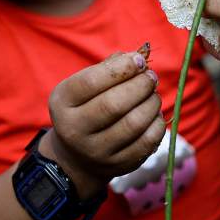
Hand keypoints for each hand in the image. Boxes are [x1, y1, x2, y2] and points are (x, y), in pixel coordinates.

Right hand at [42, 50, 163, 194]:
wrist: (77, 155)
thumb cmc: (87, 106)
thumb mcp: (85, 85)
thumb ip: (111, 66)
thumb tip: (141, 54)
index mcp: (62, 102)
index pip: (91, 82)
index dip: (121, 68)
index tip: (139, 60)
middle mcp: (74, 130)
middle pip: (114, 104)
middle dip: (140, 85)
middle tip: (151, 77)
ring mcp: (95, 152)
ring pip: (133, 124)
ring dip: (151, 103)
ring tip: (153, 94)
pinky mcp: (117, 165)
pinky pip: (146, 142)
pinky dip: (157, 123)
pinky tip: (154, 114)